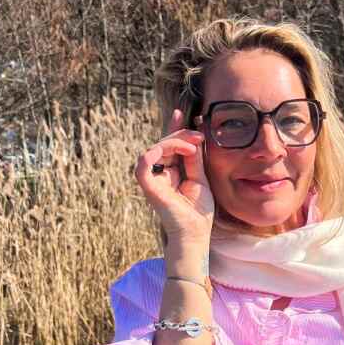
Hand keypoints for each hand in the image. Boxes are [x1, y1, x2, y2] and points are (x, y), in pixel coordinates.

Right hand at [134, 108, 214, 248]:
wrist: (196, 232)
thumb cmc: (198, 210)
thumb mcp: (201, 178)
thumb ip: (195, 159)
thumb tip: (195, 137)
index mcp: (171, 171)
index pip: (169, 145)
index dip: (174, 128)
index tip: (181, 112)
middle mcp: (160, 173)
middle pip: (163, 144)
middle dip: (181, 135)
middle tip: (199, 136)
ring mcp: (153, 179)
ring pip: (155, 149)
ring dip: (173, 142)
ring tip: (192, 146)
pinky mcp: (149, 187)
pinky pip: (142, 166)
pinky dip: (151, 154)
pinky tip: (166, 151)